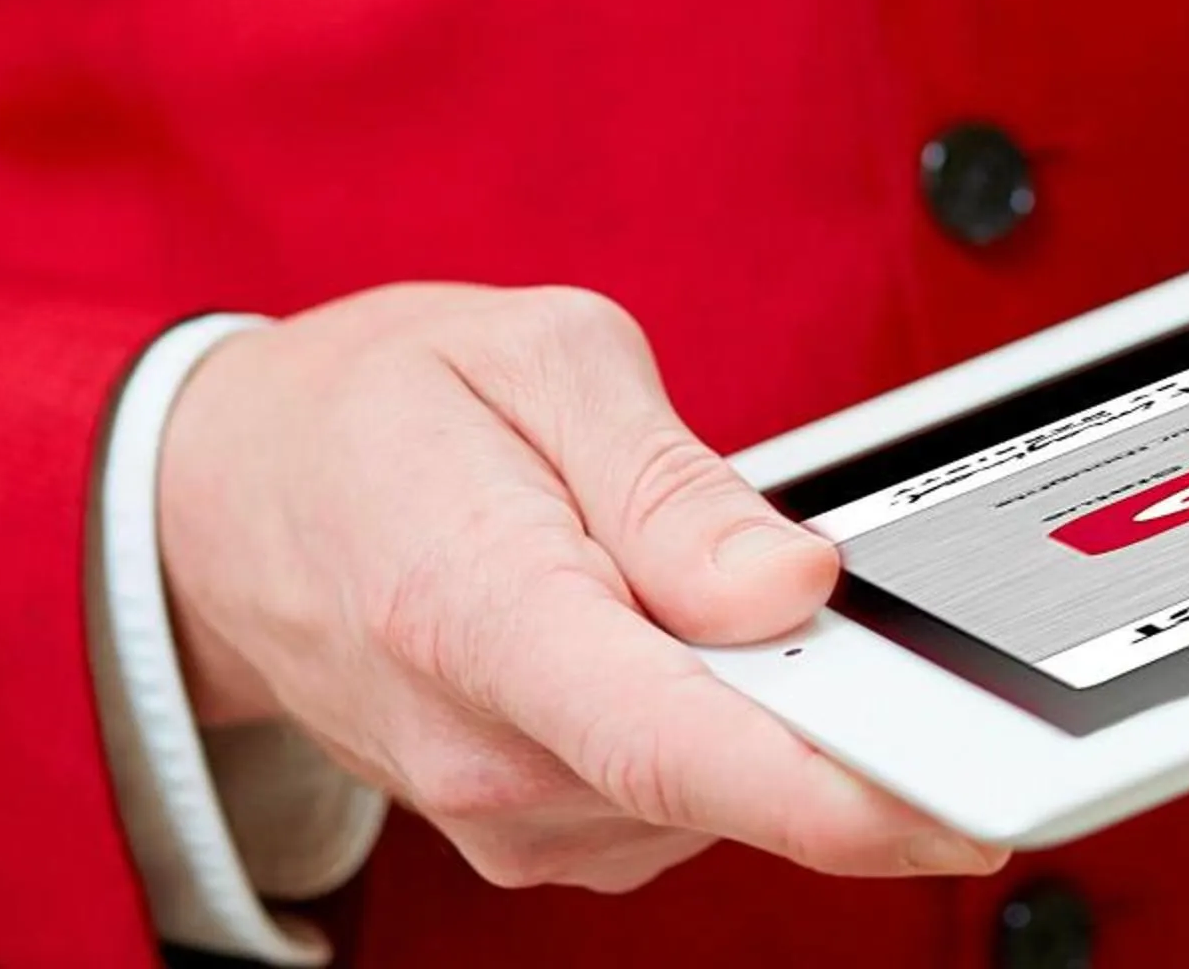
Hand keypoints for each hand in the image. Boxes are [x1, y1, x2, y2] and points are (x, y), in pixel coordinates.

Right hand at [156, 281, 1007, 892]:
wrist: (220, 504)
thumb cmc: (376, 410)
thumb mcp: (536, 358)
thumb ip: (673, 481)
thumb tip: (796, 582)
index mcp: (482, 617)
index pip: (680, 745)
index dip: (840, 792)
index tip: (968, 801)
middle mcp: (488, 755)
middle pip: (727, 777)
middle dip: (843, 711)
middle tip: (884, 613)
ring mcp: (505, 812)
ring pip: (717, 788)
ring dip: (766, 697)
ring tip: (698, 567)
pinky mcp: (534, 829)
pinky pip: (680, 792)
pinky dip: (717, 715)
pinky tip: (674, 627)